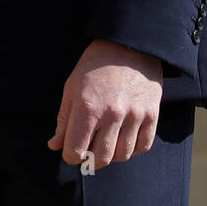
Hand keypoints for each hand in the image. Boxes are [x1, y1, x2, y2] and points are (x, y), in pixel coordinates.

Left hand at [48, 40, 162, 168]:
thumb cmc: (95, 65)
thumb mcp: (72, 87)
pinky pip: (143, 146)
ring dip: (111, 155)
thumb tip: (55, 145)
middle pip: (101, 157)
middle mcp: (112, 114)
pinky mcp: (152, 114)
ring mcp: (134, 115)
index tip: (70, 151)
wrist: (128, 45)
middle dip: (90, 160)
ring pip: (123, 155)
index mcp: (88, 107)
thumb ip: (64, 119)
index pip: (76, 149)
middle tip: (87, 153)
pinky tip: (123, 139)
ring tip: (105, 143)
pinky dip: (132, 149)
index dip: (70, 155)